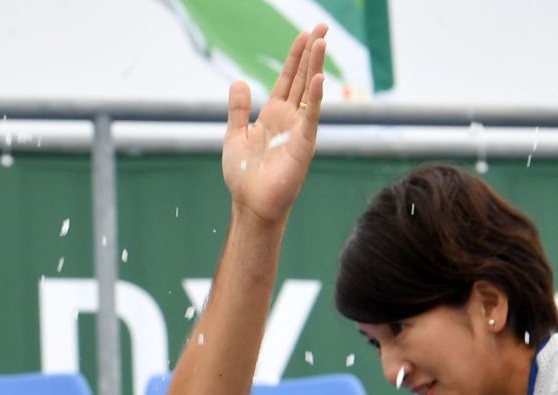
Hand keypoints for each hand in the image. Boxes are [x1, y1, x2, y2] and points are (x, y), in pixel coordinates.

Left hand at [222, 24, 325, 226]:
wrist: (250, 204)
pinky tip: (319, 79)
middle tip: (322, 27)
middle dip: (312, 53)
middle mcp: (290, 118)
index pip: (288, 78)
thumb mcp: (235, 136)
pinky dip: (315, 98)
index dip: (296, 57)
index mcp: (274, 114)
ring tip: (321, 42)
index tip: (305, 35)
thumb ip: (239, 110)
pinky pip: (311, 117)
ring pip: (310, 91)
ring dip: (316, 67)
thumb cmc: (244, 176)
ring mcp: (299, 130)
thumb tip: (238, 82)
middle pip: (303, 78)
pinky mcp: (303, 145)